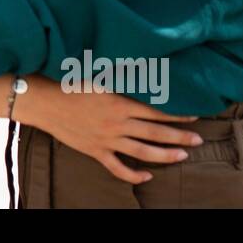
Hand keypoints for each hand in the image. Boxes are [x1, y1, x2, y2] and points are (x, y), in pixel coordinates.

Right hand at [13, 74, 203, 183]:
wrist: (43, 100)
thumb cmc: (68, 81)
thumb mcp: (98, 74)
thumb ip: (121, 74)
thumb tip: (143, 65)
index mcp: (120, 103)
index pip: (157, 110)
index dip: (178, 114)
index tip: (195, 115)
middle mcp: (117, 123)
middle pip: (156, 133)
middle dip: (180, 137)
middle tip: (199, 140)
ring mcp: (107, 139)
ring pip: (143, 152)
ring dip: (165, 155)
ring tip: (183, 156)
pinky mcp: (95, 151)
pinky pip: (117, 168)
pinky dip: (133, 174)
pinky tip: (146, 177)